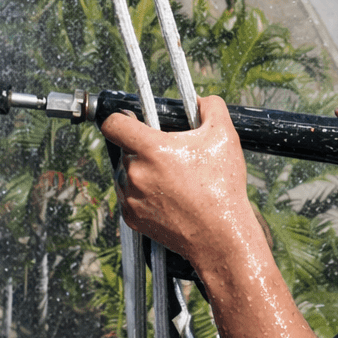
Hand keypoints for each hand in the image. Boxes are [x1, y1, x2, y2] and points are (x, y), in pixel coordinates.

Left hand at [101, 95, 264, 279]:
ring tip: (171, 179)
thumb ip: (211, 107)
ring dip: (141, 172)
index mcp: (151, 150)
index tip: (129, 120)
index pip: (113, 124)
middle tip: (169, 155)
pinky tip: (167, 197)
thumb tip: (200, 101)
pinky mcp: (131, 218)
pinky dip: (142, 195)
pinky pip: (129, 197)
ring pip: (126, 174)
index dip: (119, 118)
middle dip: (144, 148)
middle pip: (125, 149)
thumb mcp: (224, 136)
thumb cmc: (222, 188)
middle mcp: (135, 173)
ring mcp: (131, 198)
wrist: (220, 236)